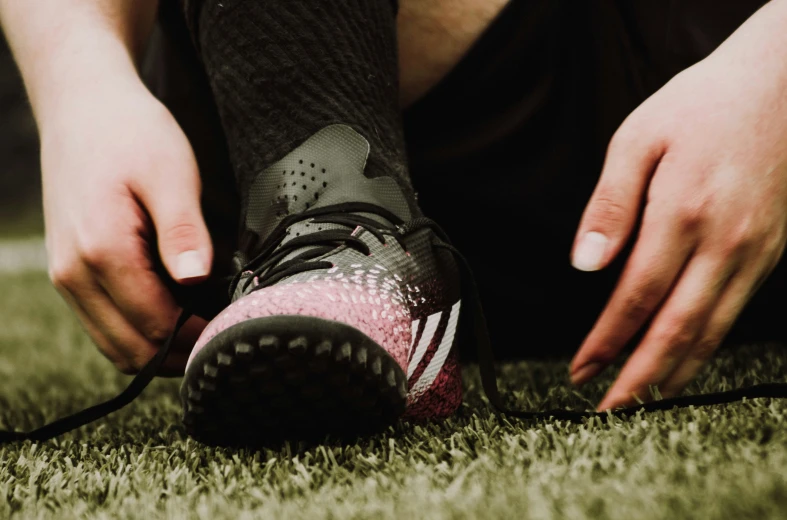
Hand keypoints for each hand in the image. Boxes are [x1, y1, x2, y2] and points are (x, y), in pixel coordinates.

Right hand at [41, 76, 210, 373]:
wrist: (82, 107)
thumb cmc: (131, 133)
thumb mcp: (171, 174)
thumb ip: (183, 231)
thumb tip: (197, 281)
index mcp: (101, 250)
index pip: (154, 326)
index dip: (197, 338)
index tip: (233, 331)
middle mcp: (74, 273)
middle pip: (130, 349)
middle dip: (178, 354)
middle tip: (222, 337)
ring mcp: (67, 275)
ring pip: (114, 344)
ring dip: (158, 348)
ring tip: (203, 326)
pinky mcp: (70, 270)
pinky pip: (103, 323)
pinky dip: (138, 330)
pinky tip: (174, 311)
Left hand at [568, 23, 786, 409]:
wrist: (784, 83)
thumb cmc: (702, 104)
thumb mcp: (639, 138)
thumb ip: (610, 204)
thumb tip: (585, 263)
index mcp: (683, 213)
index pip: (636, 298)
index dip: (607, 341)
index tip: (581, 369)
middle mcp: (724, 242)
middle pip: (677, 330)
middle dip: (639, 377)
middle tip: (608, 410)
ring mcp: (754, 251)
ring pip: (712, 332)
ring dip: (674, 373)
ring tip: (642, 401)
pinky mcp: (770, 252)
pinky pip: (734, 313)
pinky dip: (706, 347)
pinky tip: (685, 360)